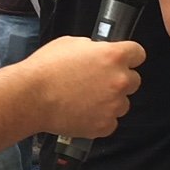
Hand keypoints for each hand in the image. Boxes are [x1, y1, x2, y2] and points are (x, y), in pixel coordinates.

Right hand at [20, 36, 142, 138]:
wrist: (30, 97)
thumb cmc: (46, 67)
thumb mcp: (71, 43)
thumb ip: (93, 48)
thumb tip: (98, 53)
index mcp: (114, 56)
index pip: (138, 54)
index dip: (130, 57)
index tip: (123, 61)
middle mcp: (119, 80)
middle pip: (134, 80)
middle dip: (119, 80)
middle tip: (98, 82)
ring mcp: (113, 105)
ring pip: (123, 103)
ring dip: (111, 101)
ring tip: (87, 100)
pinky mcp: (104, 125)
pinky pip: (110, 122)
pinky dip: (100, 120)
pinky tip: (83, 113)